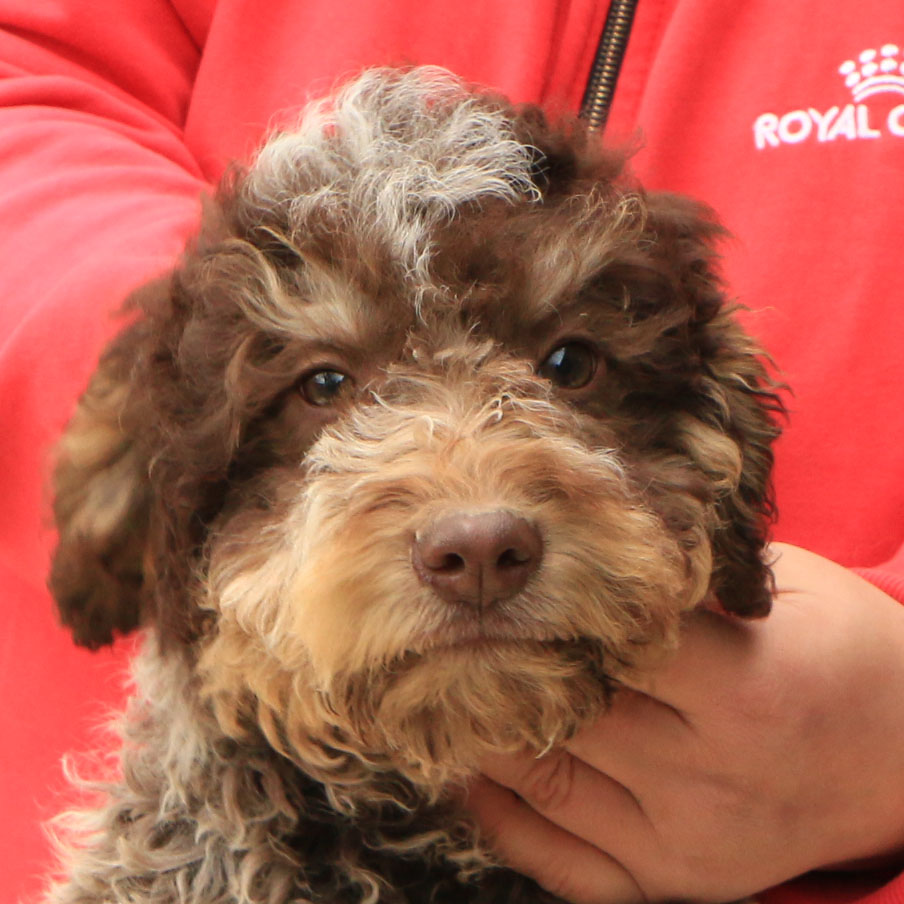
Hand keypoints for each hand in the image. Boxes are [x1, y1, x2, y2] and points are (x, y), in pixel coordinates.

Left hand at [465, 544, 903, 902]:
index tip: (504, 584)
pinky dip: (504, 817)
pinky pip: (562, 862)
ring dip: (485, 734)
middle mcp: (713, 775)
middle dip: (502, 666)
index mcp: (746, 689)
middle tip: (451, 629)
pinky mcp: (675, 881)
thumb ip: (691, 578)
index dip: (548, 608)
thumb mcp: (786, 590)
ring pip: (548, 783)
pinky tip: (472, 770)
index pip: (610, 641)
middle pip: (568, 711)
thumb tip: (586, 553)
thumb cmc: (840, 651)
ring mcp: (689, 841)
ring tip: (444, 688)